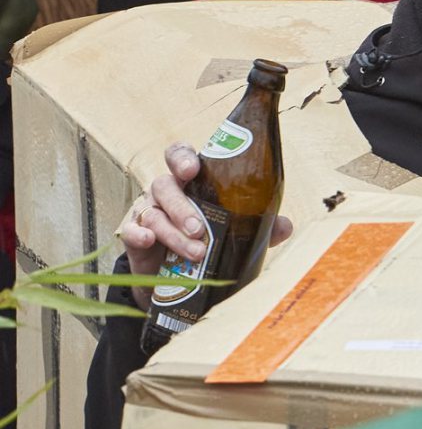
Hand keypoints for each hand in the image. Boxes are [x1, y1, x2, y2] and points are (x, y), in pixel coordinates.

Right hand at [119, 143, 292, 309]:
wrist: (179, 272)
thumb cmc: (211, 236)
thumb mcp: (236, 229)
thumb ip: (259, 225)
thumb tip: (285, 227)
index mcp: (191, 181)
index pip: (179, 156)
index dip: (182, 158)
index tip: (192, 169)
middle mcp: (166, 192)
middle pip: (165, 185)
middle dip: (182, 206)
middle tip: (200, 227)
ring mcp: (147, 212)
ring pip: (153, 212)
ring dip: (173, 232)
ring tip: (197, 250)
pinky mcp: (135, 236)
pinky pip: (131, 230)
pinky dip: (138, 234)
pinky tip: (147, 241)